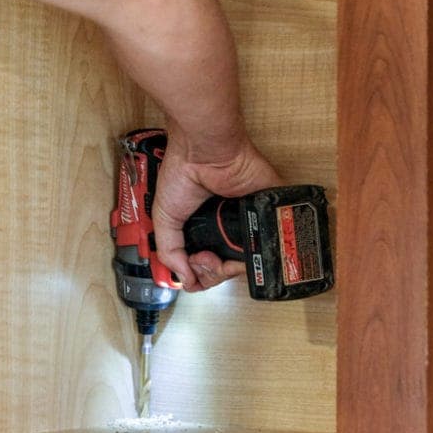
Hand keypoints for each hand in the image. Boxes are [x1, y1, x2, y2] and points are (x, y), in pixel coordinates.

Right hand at [152, 129, 279, 289]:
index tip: (192, 264)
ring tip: (214, 258)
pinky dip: (254, 257)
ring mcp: (247, 223)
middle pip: (224, 269)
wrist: (206, 151)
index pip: (205, 265)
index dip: (197, 274)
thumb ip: (170, 251)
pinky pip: (268, 244)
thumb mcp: (164, 216)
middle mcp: (226, 227)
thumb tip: (185, 280)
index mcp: (204, 227)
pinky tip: (237, 255)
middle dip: (209, 274)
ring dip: (226, 271)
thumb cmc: (182, 172)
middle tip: (202, 259)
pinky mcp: (267, 214)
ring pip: (245, 263)